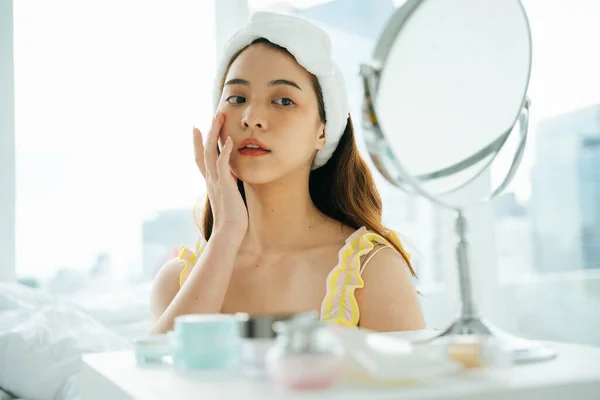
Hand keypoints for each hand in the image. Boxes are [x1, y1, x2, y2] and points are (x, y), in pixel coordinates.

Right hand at [193, 112, 247, 236]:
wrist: (230, 232)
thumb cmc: (232, 219)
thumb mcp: (229, 197)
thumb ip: (228, 186)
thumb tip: (232, 178)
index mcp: (211, 182)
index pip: (201, 159)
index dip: (199, 143)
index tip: (197, 129)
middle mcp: (211, 180)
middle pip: (205, 151)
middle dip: (209, 132)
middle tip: (213, 115)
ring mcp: (217, 182)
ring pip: (212, 153)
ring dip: (215, 134)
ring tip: (219, 118)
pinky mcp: (225, 185)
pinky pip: (223, 164)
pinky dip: (225, 151)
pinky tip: (230, 139)